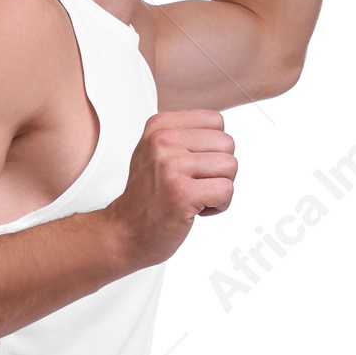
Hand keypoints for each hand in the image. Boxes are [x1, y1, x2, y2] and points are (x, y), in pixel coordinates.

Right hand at [104, 111, 236, 269]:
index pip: (216, 121)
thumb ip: (184, 134)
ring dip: (220, 188)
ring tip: (195, 197)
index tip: (192, 167)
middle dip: (220, 169)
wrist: (125, 232)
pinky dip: (219, 205)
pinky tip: (196, 210)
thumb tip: (220, 131)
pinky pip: (227, 190)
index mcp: (159, 126)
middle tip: (194, 185)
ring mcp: (170, 167)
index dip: (213, 148)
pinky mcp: (181, 193)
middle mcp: (162, 141)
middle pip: (227, 143)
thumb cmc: (147, 196)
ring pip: (230, 166)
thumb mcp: (155, 152)